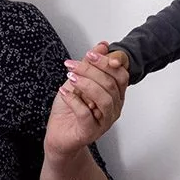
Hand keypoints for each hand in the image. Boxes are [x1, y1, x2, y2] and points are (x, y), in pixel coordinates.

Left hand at [45, 43, 128, 159]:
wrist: (58, 134)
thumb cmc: (70, 109)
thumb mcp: (78, 81)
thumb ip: (90, 65)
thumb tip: (103, 45)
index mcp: (115, 95)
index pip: (120, 75)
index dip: (107, 62)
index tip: (90, 54)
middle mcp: (114, 108)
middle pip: (111, 84)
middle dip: (91, 70)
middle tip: (73, 65)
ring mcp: (104, 121)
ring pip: (103, 99)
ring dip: (85, 84)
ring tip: (70, 77)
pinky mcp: (90, 132)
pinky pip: (86, 114)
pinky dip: (73, 100)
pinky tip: (63, 92)